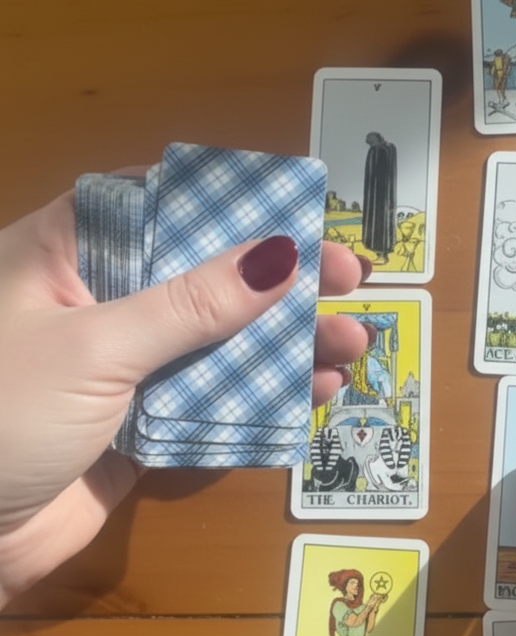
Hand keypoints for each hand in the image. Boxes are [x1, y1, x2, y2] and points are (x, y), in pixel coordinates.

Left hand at [0, 187, 370, 607]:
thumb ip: (189, 305)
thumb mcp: (96, 348)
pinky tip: (317, 390)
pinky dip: (266, 396)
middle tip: (352, 280)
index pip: (164, 206)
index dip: (238, 208)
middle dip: (283, 282)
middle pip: (209, 276)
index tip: (305, 216)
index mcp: (70, 255)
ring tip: (352, 343)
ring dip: (288, 342)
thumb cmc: (2, 418)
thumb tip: (278, 255)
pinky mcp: (149, 420)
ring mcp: (131, 364)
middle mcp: (105, 301)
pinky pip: (216, 398)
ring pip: (222, 340)